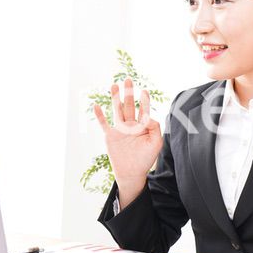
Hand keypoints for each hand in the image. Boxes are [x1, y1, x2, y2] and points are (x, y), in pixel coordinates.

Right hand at [93, 78, 162, 202]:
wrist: (132, 173)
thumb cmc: (146, 159)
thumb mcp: (156, 143)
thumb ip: (155, 127)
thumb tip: (147, 116)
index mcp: (142, 126)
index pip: (143, 110)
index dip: (144, 100)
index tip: (144, 90)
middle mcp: (130, 125)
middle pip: (129, 105)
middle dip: (128, 93)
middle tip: (128, 79)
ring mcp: (119, 130)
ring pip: (117, 110)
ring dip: (115, 98)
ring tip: (114, 85)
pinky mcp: (110, 136)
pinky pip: (104, 124)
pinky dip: (100, 115)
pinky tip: (97, 105)